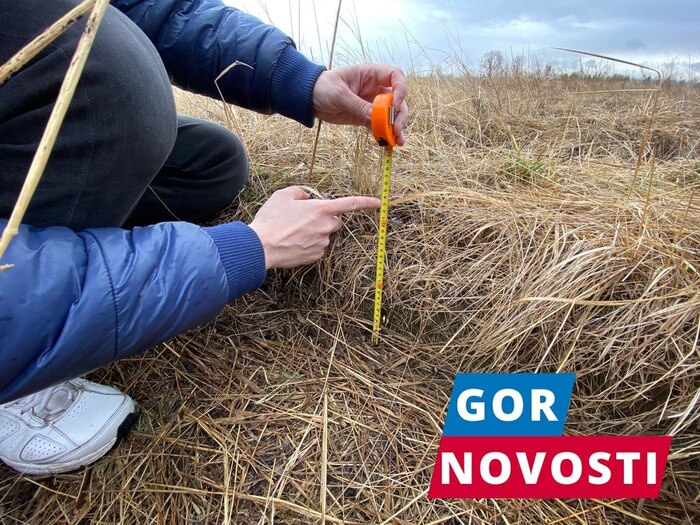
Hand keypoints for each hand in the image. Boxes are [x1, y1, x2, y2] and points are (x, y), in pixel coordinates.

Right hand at [248, 186, 380, 268]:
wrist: (261, 246)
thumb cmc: (271, 219)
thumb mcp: (282, 196)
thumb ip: (299, 192)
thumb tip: (307, 197)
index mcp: (321, 209)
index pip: (350, 204)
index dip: (366, 202)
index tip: (378, 203)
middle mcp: (326, 226)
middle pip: (334, 221)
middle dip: (324, 219)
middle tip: (303, 219)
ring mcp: (322, 243)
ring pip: (324, 235)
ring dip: (314, 232)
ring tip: (292, 232)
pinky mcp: (316, 256)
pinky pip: (317, 247)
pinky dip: (309, 244)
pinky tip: (294, 243)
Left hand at [312, 64, 407, 145]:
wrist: (309, 99)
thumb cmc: (323, 87)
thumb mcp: (339, 94)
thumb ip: (357, 105)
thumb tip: (374, 117)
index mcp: (371, 74)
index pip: (395, 75)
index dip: (401, 88)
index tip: (395, 103)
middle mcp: (375, 88)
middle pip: (397, 99)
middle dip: (400, 114)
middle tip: (397, 129)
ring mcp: (372, 103)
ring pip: (390, 115)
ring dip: (395, 128)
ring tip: (397, 141)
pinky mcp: (365, 117)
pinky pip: (378, 125)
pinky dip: (383, 134)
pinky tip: (387, 144)